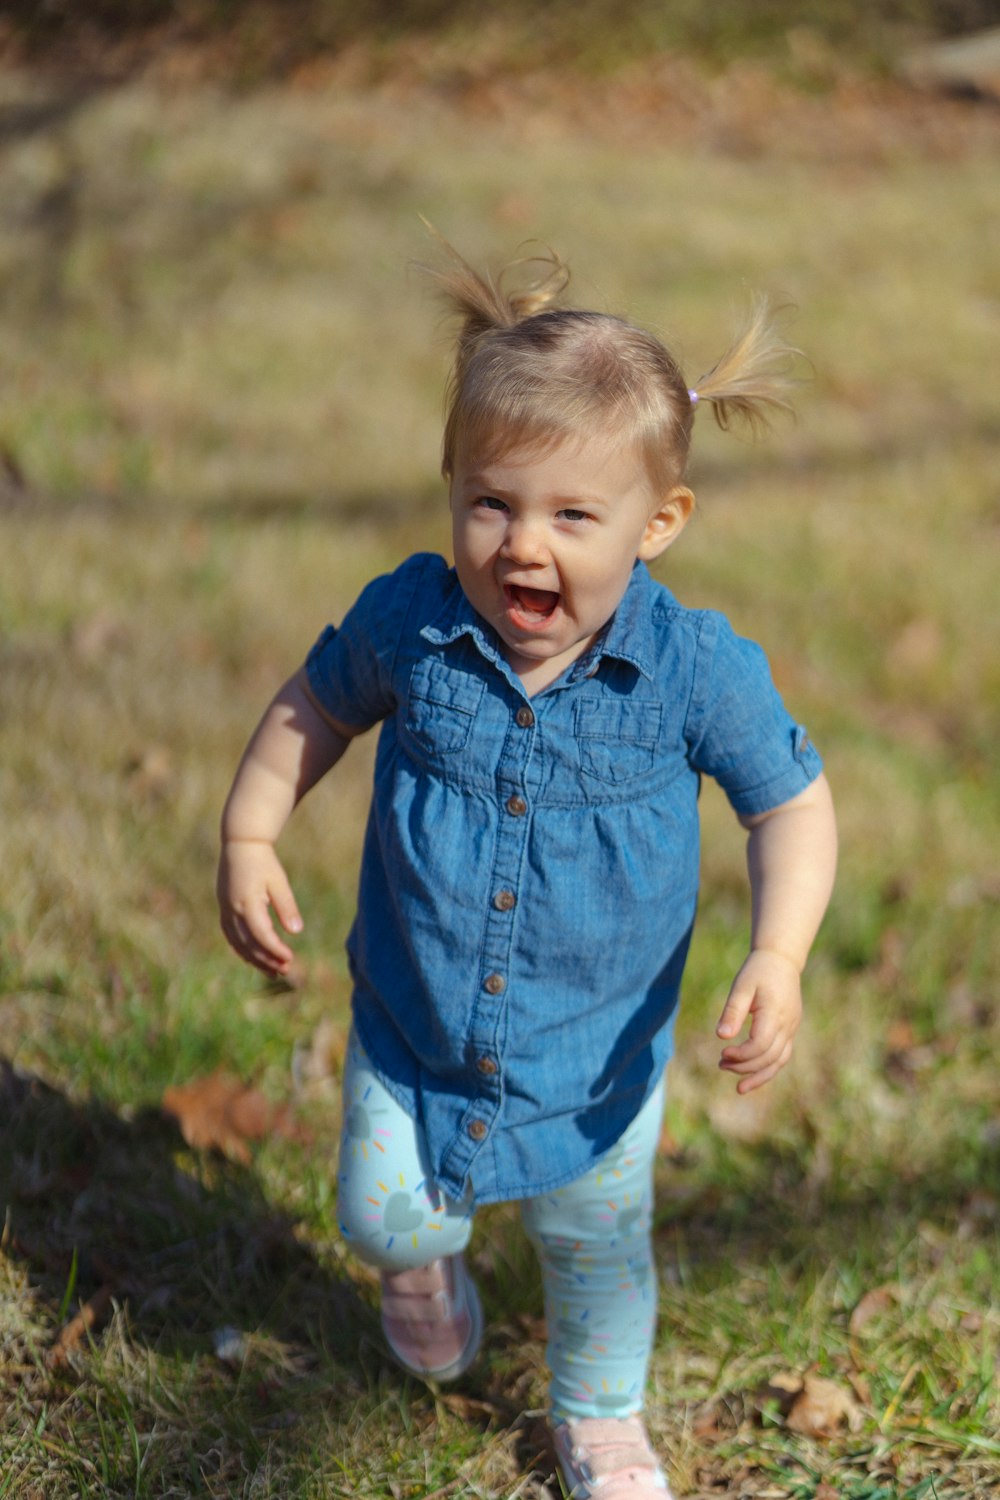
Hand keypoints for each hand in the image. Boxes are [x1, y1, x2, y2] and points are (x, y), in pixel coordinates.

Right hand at [217, 838, 302, 976]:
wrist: (241, 845)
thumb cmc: (264, 862)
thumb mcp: (279, 882)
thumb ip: (286, 906)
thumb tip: (296, 932)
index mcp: (247, 902)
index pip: (261, 935)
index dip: (275, 950)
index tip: (290, 958)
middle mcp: (232, 910)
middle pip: (249, 944)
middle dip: (267, 960)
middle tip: (285, 970)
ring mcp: (225, 911)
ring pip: (238, 944)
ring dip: (255, 959)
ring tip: (273, 971)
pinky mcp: (224, 910)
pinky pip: (232, 937)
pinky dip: (243, 950)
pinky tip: (255, 959)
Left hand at [715, 948, 802, 1093]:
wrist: (781, 960)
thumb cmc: (758, 971)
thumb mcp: (741, 987)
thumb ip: (732, 1012)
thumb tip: (722, 1037)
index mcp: (775, 1014)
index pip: (760, 1045)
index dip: (741, 1055)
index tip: (723, 1053)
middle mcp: (788, 1025)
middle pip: (769, 1057)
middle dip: (745, 1067)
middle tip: (721, 1065)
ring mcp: (792, 1028)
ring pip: (779, 1061)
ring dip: (759, 1075)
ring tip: (739, 1087)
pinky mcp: (790, 1030)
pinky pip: (782, 1056)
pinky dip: (768, 1068)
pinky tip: (752, 1075)